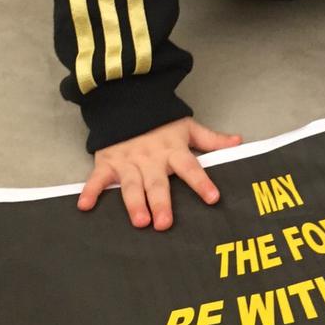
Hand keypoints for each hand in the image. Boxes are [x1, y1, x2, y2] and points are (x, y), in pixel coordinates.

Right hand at [78, 117, 241, 229]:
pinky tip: (85, 206)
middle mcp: (151, 158)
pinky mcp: (108, 162)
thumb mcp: (187, 127)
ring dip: (134, 203)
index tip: (213, 198)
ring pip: (131, 184)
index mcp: (172, 150)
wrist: (126, 101)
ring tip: (139, 222)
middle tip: (164, 224)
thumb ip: (211, 140)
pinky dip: (90, 191)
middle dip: (161, 202)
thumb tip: (239, 142)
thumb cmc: (160, 121)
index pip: (190, 167)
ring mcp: (128, 161)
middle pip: (157, 183)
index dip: (201, 182)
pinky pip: (97, 178)